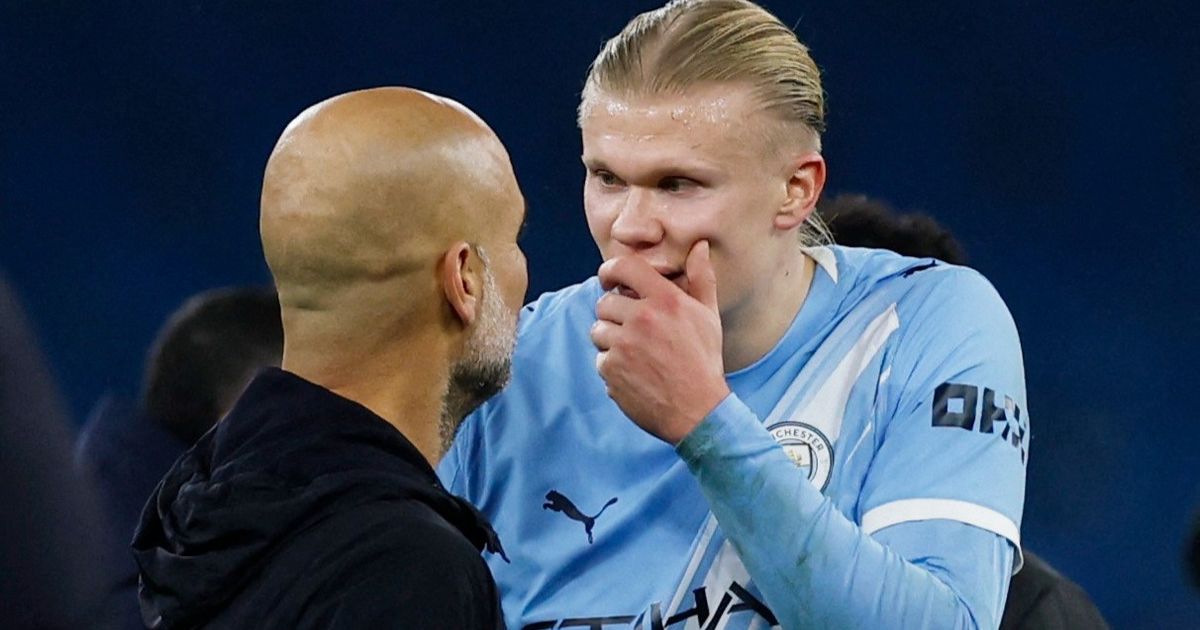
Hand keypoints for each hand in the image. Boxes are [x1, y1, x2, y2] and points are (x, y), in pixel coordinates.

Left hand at [591, 240, 730, 443]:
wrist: (698, 411)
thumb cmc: (704, 361)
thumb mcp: (708, 316)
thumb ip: (702, 278)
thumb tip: (700, 246)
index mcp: (665, 300)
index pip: (624, 268)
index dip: (610, 271)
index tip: (609, 279)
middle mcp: (641, 319)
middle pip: (605, 303)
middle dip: (614, 314)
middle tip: (632, 329)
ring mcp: (623, 346)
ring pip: (598, 331)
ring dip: (611, 339)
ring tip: (636, 353)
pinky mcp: (611, 370)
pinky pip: (600, 359)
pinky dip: (613, 366)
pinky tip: (635, 373)